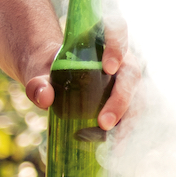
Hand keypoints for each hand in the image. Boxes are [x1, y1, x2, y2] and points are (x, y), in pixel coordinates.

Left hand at [21, 19, 140, 132]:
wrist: (52, 77)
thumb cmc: (48, 69)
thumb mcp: (37, 71)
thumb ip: (37, 81)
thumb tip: (44, 97)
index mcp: (101, 37)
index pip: (117, 30)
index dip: (118, 46)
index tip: (109, 68)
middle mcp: (121, 57)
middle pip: (131, 73)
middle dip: (121, 99)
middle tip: (103, 123)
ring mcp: (126, 79)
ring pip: (138, 97)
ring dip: (128, 120)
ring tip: (113, 143)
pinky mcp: (126, 98)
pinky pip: (132, 114)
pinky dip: (125, 131)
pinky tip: (114, 147)